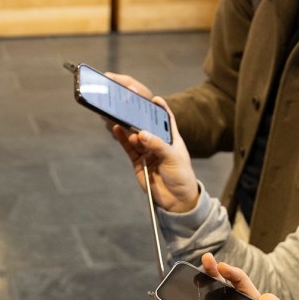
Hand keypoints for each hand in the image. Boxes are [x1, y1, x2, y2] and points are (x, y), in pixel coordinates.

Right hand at [109, 93, 198, 213]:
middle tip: (131, 106)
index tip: (154, 99)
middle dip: (140, 116)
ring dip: (129, 128)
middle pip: (148, 126)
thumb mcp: (173, 158)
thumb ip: (157, 145)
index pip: (167, 120)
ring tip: (121, 120)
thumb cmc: (181, 177)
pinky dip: (122, 138)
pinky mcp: (138, 161)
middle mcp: (159, 143)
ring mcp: (147, 151)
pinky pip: (128, 147)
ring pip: (136, 136)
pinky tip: (117, 129)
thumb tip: (141, 133)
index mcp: (172, 139)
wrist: (176, 201)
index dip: (161, 109)